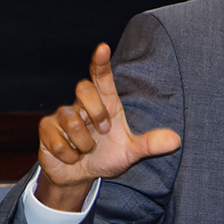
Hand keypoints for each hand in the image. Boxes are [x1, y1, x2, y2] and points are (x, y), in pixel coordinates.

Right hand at [33, 43, 181, 210]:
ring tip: (86, 150)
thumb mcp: (130, 152)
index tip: (103, 47)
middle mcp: (81, 103)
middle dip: (96, 112)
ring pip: (72, 122)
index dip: (101, 62)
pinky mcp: (47, 130)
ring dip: (84, 144)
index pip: (101, 76)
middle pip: (84, 88)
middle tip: (104, 132)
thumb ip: (150, 144)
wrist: (81, 176)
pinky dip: (70, 156)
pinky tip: (72, 157)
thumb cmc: (106, 156)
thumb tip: (176, 139)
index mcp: (105, 103)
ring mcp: (62, 115)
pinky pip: (59, 142)